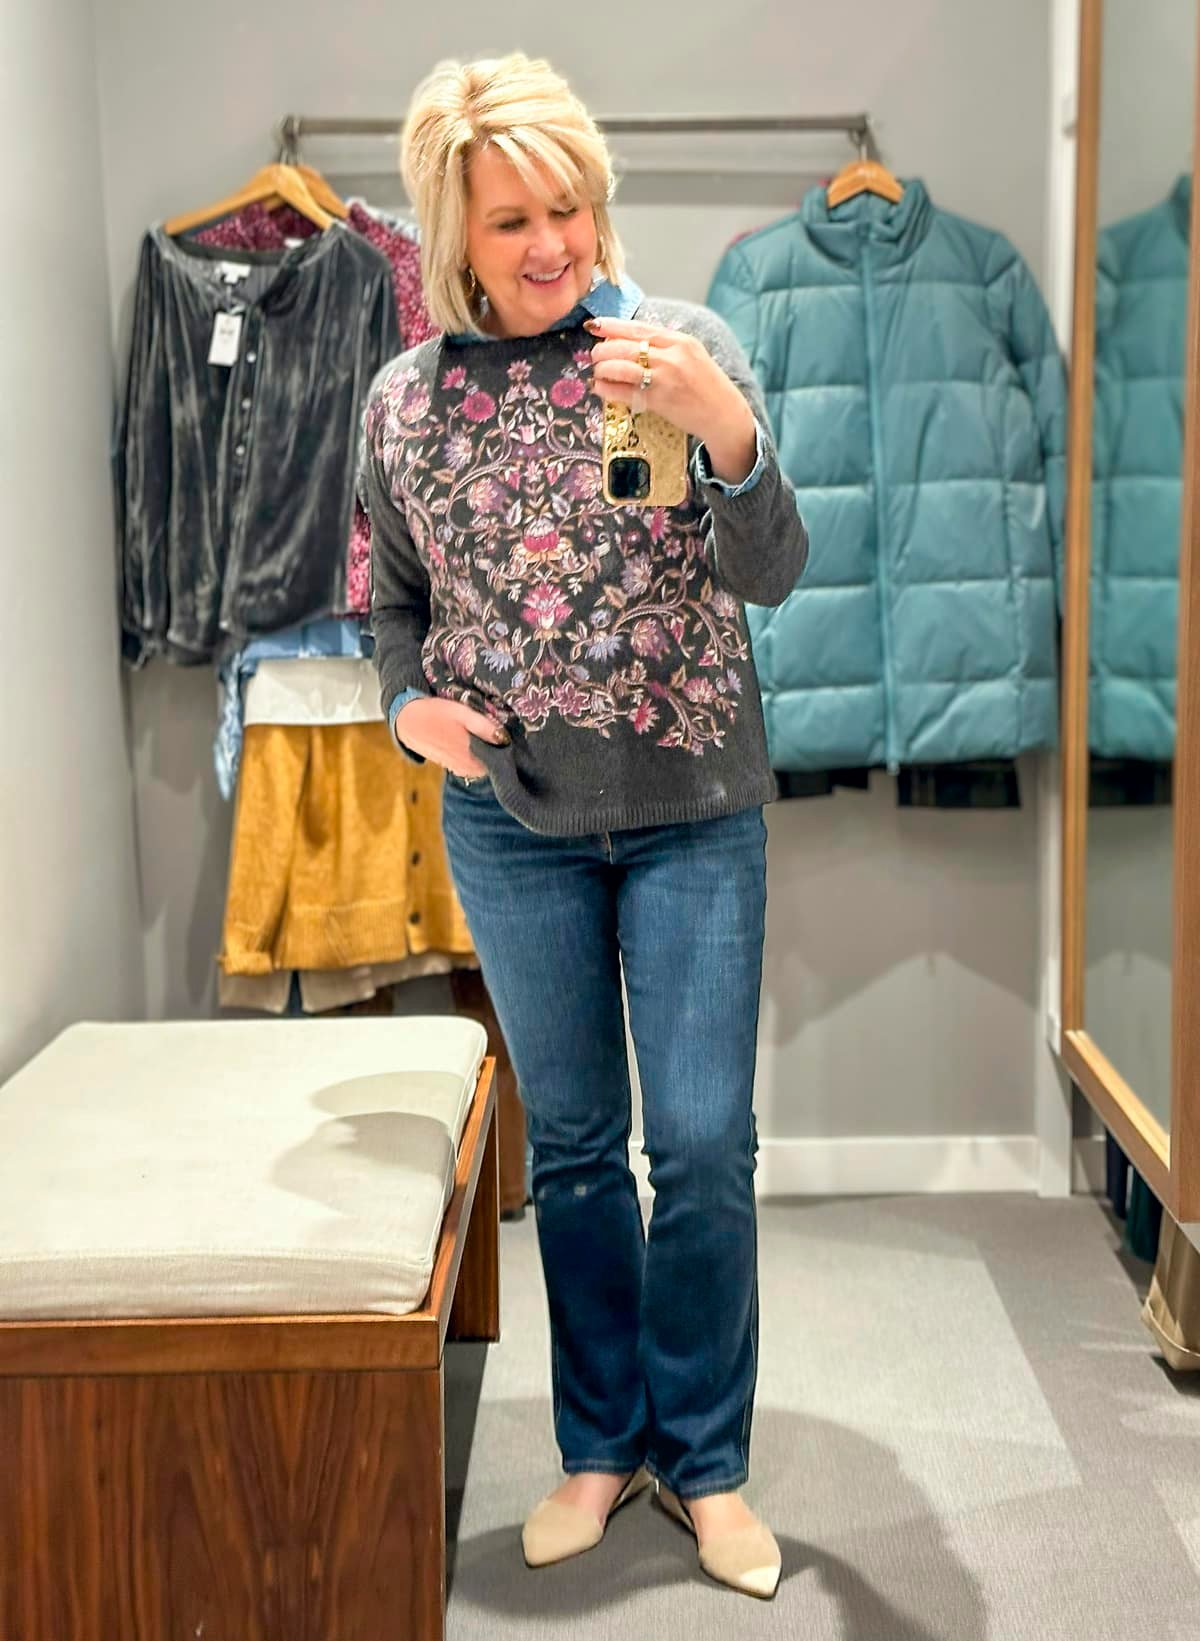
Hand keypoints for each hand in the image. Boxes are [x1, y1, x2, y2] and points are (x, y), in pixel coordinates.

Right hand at [395, 697, 508, 776]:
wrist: (408, 722)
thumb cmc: (436, 713)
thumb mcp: (461, 712)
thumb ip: (483, 726)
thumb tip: (504, 738)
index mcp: (470, 753)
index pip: (500, 760)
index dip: (506, 749)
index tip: (508, 738)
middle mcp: (466, 766)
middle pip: (492, 765)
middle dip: (498, 754)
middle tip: (498, 736)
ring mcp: (459, 768)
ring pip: (482, 767)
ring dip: (487, 757)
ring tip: (485, 738)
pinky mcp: (453, 767)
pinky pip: (471, 767)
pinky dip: (476, 759)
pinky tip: (473, 745)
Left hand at [585, 316, 756, 485]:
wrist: (723, 413)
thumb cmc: (706, 385)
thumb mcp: (691, 354)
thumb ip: (665, 346)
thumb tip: (632, 340)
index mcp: (679, 341)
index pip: (638, 327)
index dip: (612, 325)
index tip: (595, 325)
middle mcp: (671, 356)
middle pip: (624, 346)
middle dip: (603, 350)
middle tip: (595, 355)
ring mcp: (663, 378)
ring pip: (620, 367)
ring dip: (602, 368)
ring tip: (597, 371)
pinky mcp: (658, 400)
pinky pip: (623, 391)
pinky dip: (606, 389)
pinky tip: (600, 388)